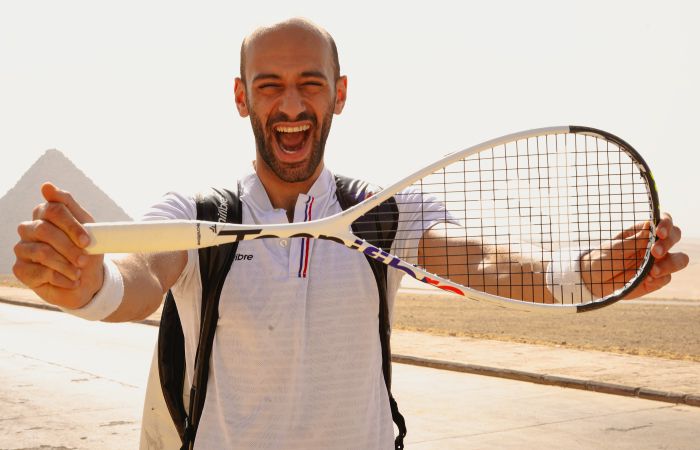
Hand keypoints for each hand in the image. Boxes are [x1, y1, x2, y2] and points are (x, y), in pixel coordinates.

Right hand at [13, 183, 103, 308]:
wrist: (87, 279)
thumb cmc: (86, 249)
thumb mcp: (87, 226)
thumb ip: (68, 205)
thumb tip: (46, 186)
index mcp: (44, 214)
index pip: (53, 209)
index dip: (72, 226)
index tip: (87, 241)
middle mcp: (29, 228)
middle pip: (45, 230)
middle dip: (69, 247)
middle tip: (84, 260)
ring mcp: (22, 248)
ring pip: (42, 252)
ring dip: (66, 264)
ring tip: (79, 272)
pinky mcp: (20, 269)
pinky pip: (38, 272)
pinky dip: (61, 278)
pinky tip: (70, 281)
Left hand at [580, 213, 688, 298]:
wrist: (594, 281)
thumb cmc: (602, 259)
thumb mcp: (615, 248)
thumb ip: (634, 240)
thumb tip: (650, 224)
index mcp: (643, 232)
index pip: (664, 221)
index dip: (666, 224)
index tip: (659, 233)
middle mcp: (654, 245)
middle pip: (675, 236)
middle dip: (668, 243)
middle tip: (654, 253)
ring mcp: (657, 263)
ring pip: (679, 259)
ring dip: (670, 264)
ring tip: (652, 271)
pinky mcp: (656, 279)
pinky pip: (667, 278)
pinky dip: (659, 279)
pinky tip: (647, 280)